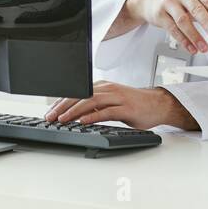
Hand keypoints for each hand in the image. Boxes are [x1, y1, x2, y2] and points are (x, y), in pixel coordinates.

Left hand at [45, 81, 195, 130]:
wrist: (157, 104)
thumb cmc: (133, 105)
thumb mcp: (111, 103)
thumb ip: (95, 106)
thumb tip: (75, 115)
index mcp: (102, 86)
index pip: (77, 92)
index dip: (61, 102)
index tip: (50, 112)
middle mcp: (108, 89)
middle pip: (81, 95)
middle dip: (63, 106)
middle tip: (51, 117)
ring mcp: (117, 98)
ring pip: (91, 101)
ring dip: (74, 111)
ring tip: (63, 119)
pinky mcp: (126, 108)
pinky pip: (107, 111)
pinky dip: (93, 116)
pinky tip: (83, 121)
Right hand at [124, 0, 207, 54]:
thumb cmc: (177, 0)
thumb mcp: (196, 2)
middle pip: (195, 9)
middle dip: (206, 22)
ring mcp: (169, 4)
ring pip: (183, 21)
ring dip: (195, 36)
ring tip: (204, 47)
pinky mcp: (160, 15)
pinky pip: (173, 30)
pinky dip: (183, 41)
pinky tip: (191, 48)